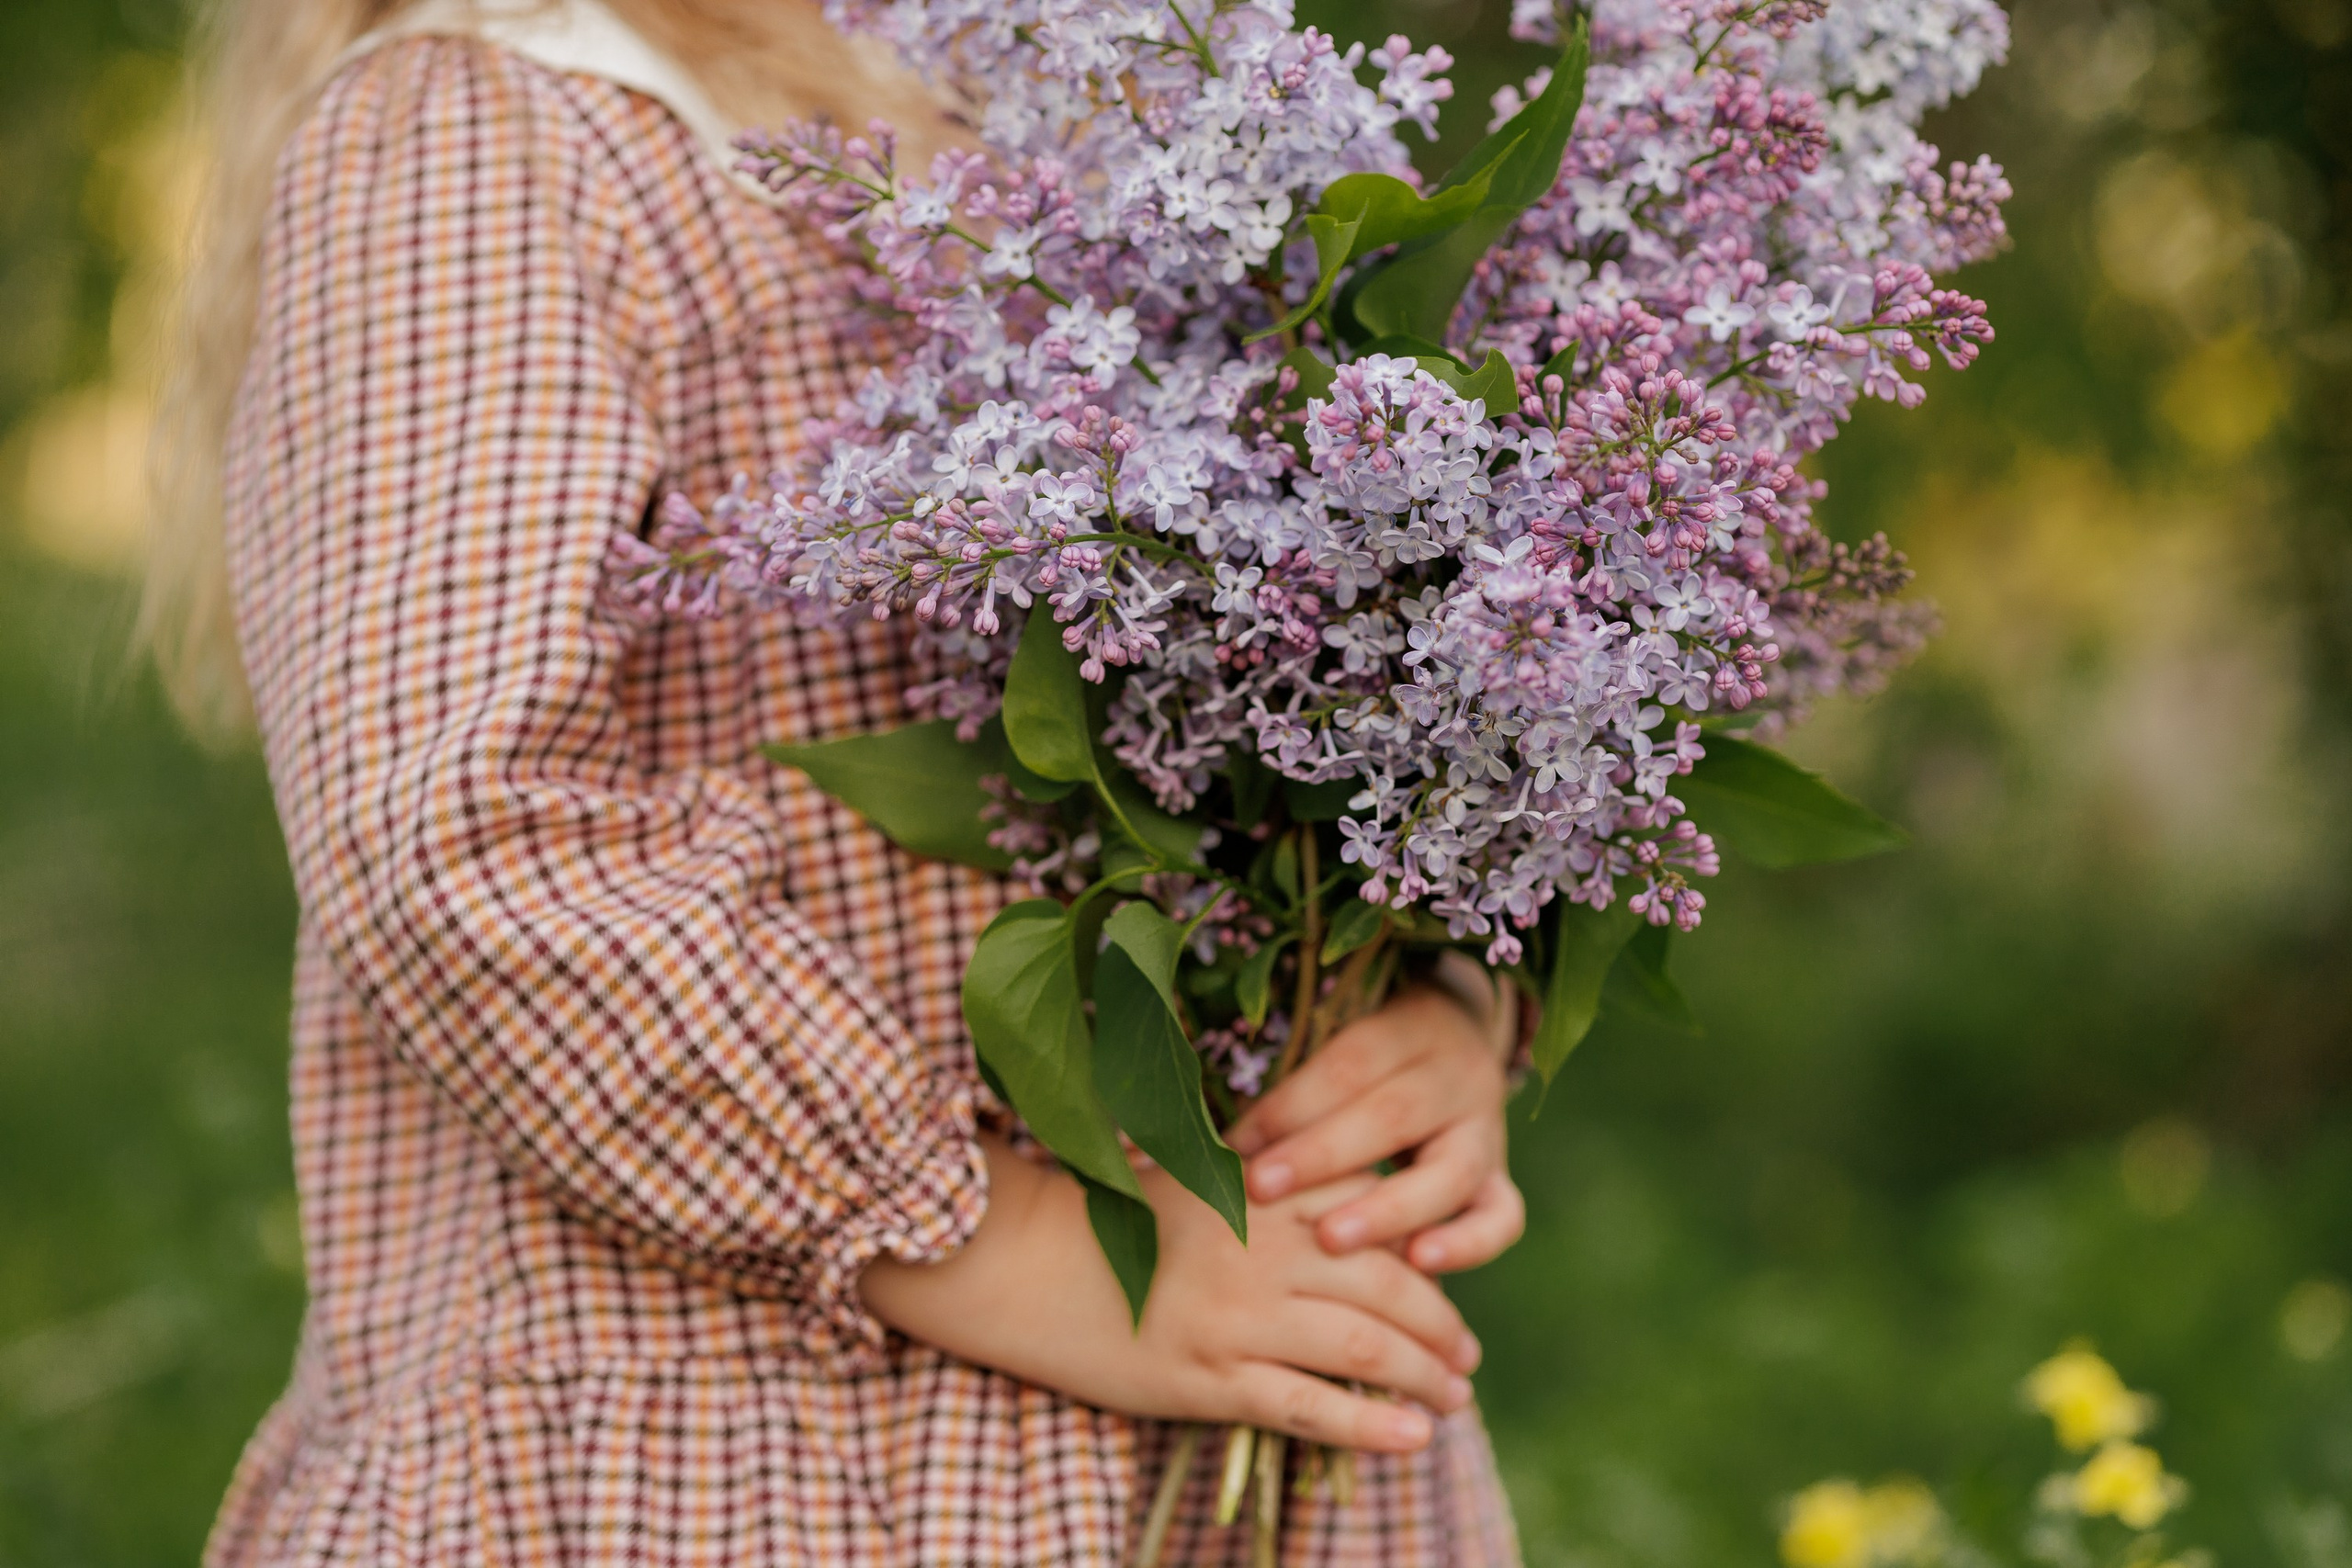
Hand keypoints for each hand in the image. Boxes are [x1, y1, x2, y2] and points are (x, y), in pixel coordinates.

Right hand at [860, 1135, 1482, 1451]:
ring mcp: (1238, 1318)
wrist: (1023, 1260)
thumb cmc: (1107, 1214)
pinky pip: (1311, 1406)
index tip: (1447, 1274)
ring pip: (1364, 1347)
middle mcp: (1262, 1251)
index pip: (1376, 1213)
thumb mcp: (1193, 1175)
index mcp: (1263, 1192)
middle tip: (1464, 1353)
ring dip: (1424, 1376)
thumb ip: (1265, 1184)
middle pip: (1388, 1283)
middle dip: (1441, 1322)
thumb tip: (1341, 1198)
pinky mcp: (1210, 1379)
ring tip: (1454, 1398)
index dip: (1427, 1248)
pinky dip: (1371, 1426)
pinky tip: (1414, 1439)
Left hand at [1226, 982, 1524, 1274]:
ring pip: (1451, 1171)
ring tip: (1332, 1240)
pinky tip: (1417, 1265)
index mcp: (1409, 1028)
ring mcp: (1486, 1131)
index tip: (1235, 1144)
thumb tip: (1183, 1148)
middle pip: (1395, 1113)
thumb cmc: (1362, 1063)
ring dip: (1388, 1208)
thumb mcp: (1334, 1049)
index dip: (1290, 1104)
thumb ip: (1281, 1094)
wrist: (1455, 1049)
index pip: (1349, 1063)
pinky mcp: (1500, 1181)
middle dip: (1323, 1154)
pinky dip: (1466, 1245)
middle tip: (1262, 1189)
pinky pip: (1502, 1217)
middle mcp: (1457, 1075)